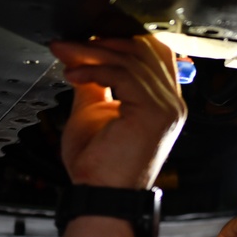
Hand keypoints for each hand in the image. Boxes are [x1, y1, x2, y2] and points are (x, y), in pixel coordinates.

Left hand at [49, 36, 186, 188]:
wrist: (102, 196)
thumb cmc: (99, 167)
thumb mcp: (93, 112)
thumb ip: (96, 83)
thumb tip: (83, 58)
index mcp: (163, 104)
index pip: (154, 54)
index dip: (118, 41)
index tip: (83, 42)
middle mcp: (172, 104)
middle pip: (144, 50)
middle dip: (102, 42)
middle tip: (67, 45)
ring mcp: (168, 108)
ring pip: (131, 59)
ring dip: (91, 53)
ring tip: (64, 58)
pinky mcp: (155, 113)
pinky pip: (123, 74)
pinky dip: (94, 70)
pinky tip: (73, 76)